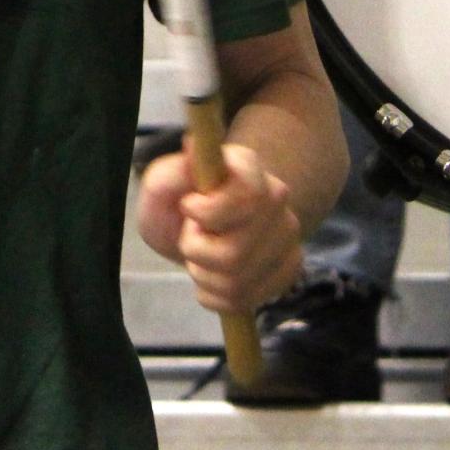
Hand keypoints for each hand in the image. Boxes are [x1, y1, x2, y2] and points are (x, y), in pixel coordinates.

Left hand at [138, 137, 302, 314]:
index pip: (249, 196)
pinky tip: (211, 276)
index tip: (187, 206)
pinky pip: (246, 300)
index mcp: (247, 166)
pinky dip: (216, 295)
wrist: (197, 226)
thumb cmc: (176, 201)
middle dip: (196, 250)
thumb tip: (193, 149)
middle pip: (234, 253)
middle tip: (190, 234)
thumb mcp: (160, 184)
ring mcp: (288, 235)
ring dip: (203, 275)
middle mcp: (277, 197)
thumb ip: (172, 173)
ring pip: (238, 281)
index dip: (209, 212)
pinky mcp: (289, 268)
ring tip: (199, 255)